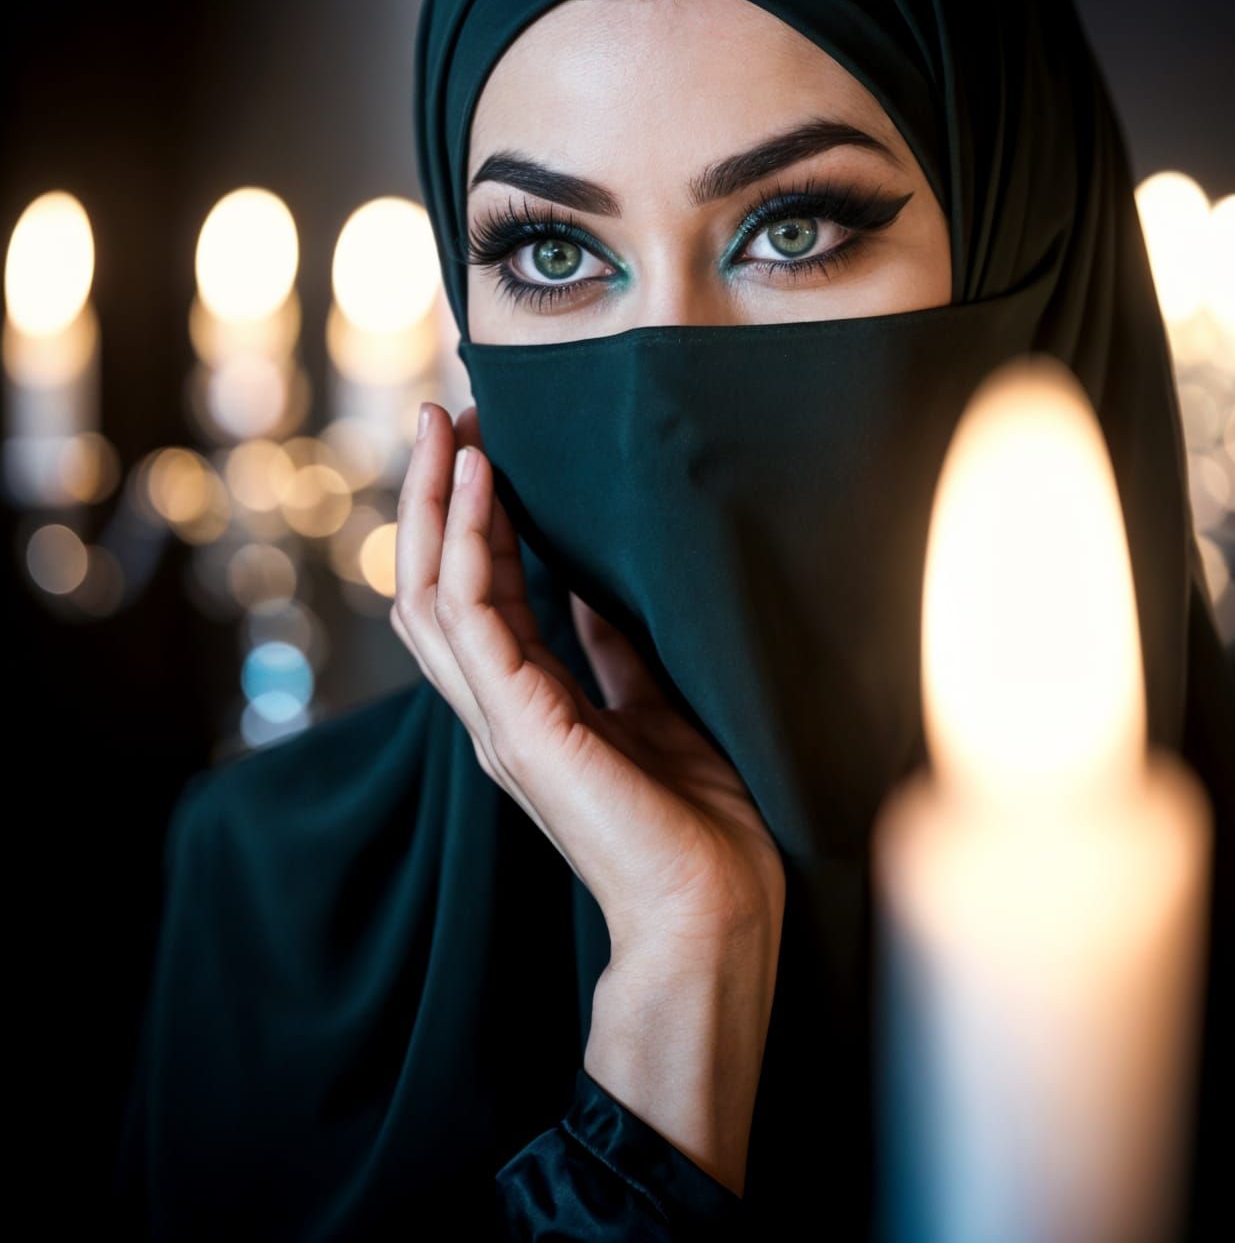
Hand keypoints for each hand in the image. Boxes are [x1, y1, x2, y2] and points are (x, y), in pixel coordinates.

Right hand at [391, 401, 784, 965]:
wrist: (713, 908)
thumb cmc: (695, 819)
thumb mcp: (652, 706)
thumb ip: (612, 652)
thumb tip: (594, 590)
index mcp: (527, 706)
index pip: (475, 596)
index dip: (471, 520)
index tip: (484, 445)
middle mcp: (497, 710)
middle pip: (432, 586)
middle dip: (434, 498)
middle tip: (443, 415)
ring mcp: (499, 720)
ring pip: (431, 593)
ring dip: (437, 504)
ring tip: (450, 427)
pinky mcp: (519, 726)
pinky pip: (473, 617)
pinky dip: (469, 543)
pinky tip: (487, 482)